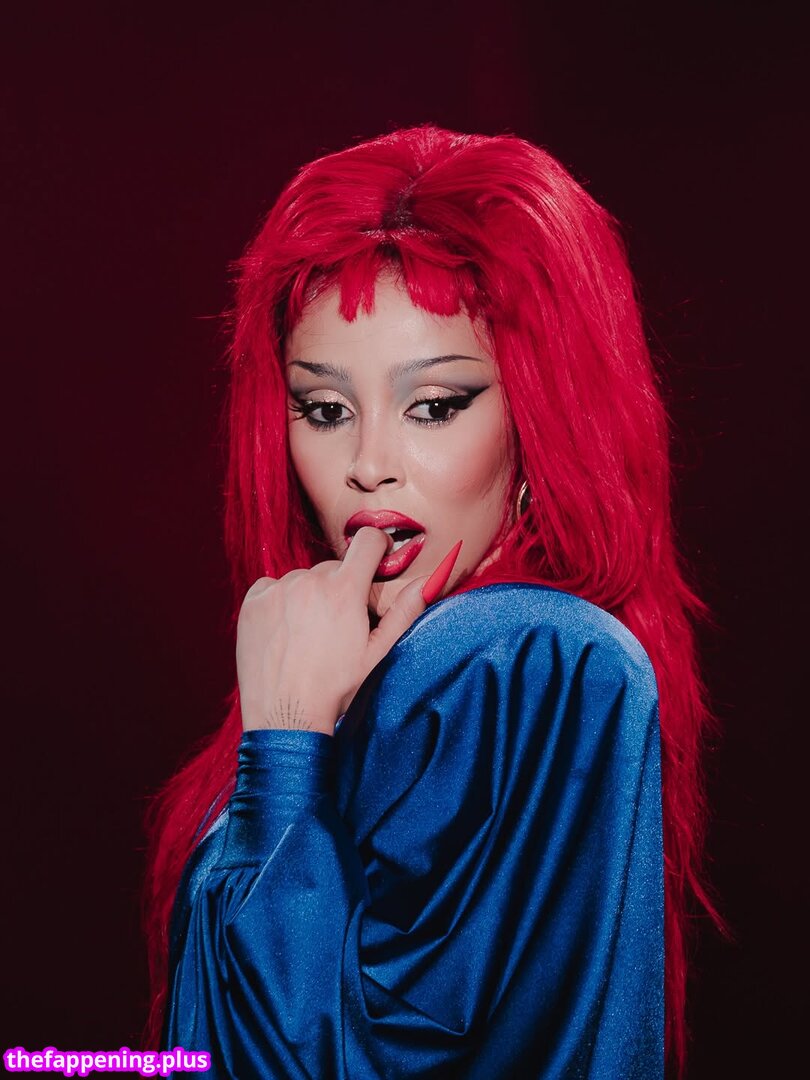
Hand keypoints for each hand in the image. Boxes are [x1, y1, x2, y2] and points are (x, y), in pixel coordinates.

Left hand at [236, 528, 457, 734]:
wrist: (285, 717)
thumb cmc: (335, 688)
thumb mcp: (377, 652)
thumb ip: (404, 611)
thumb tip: (428, 581)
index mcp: (344, 590)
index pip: (367, 541)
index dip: (376, 547)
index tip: (375, 560)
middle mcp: (309, 581)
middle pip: (333, 567)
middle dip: (339, 587)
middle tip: (337, 624)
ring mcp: (278, 590)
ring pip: (302, 578)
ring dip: (308, 596)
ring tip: (307, 634)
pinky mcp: (253, 602)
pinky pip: (271, 587)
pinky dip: (278, 601)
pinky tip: (284, 632)